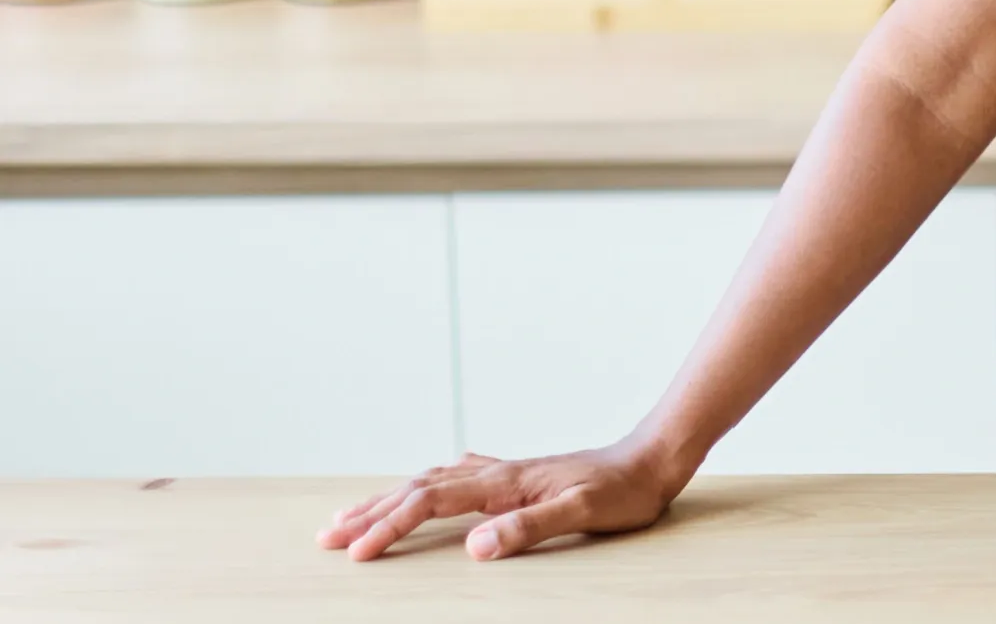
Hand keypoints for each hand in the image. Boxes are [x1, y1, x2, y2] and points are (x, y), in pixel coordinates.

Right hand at [316, 436, 687, 561]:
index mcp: (504, 482)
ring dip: (390, 497)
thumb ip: (529, 528)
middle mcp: (498, 472)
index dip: (389, 527)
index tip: (354, 553)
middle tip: (327, 536)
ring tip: (355, 514)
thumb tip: (476, 547)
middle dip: (370, 513)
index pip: (430, 502)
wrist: (652, 458)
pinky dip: (429, 483)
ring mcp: (506, 472)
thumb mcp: (581, 513)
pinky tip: (429, 482)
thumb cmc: (623, 490)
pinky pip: (459, 477)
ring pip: (432, 480)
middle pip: (418, 488)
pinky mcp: (519, 476)